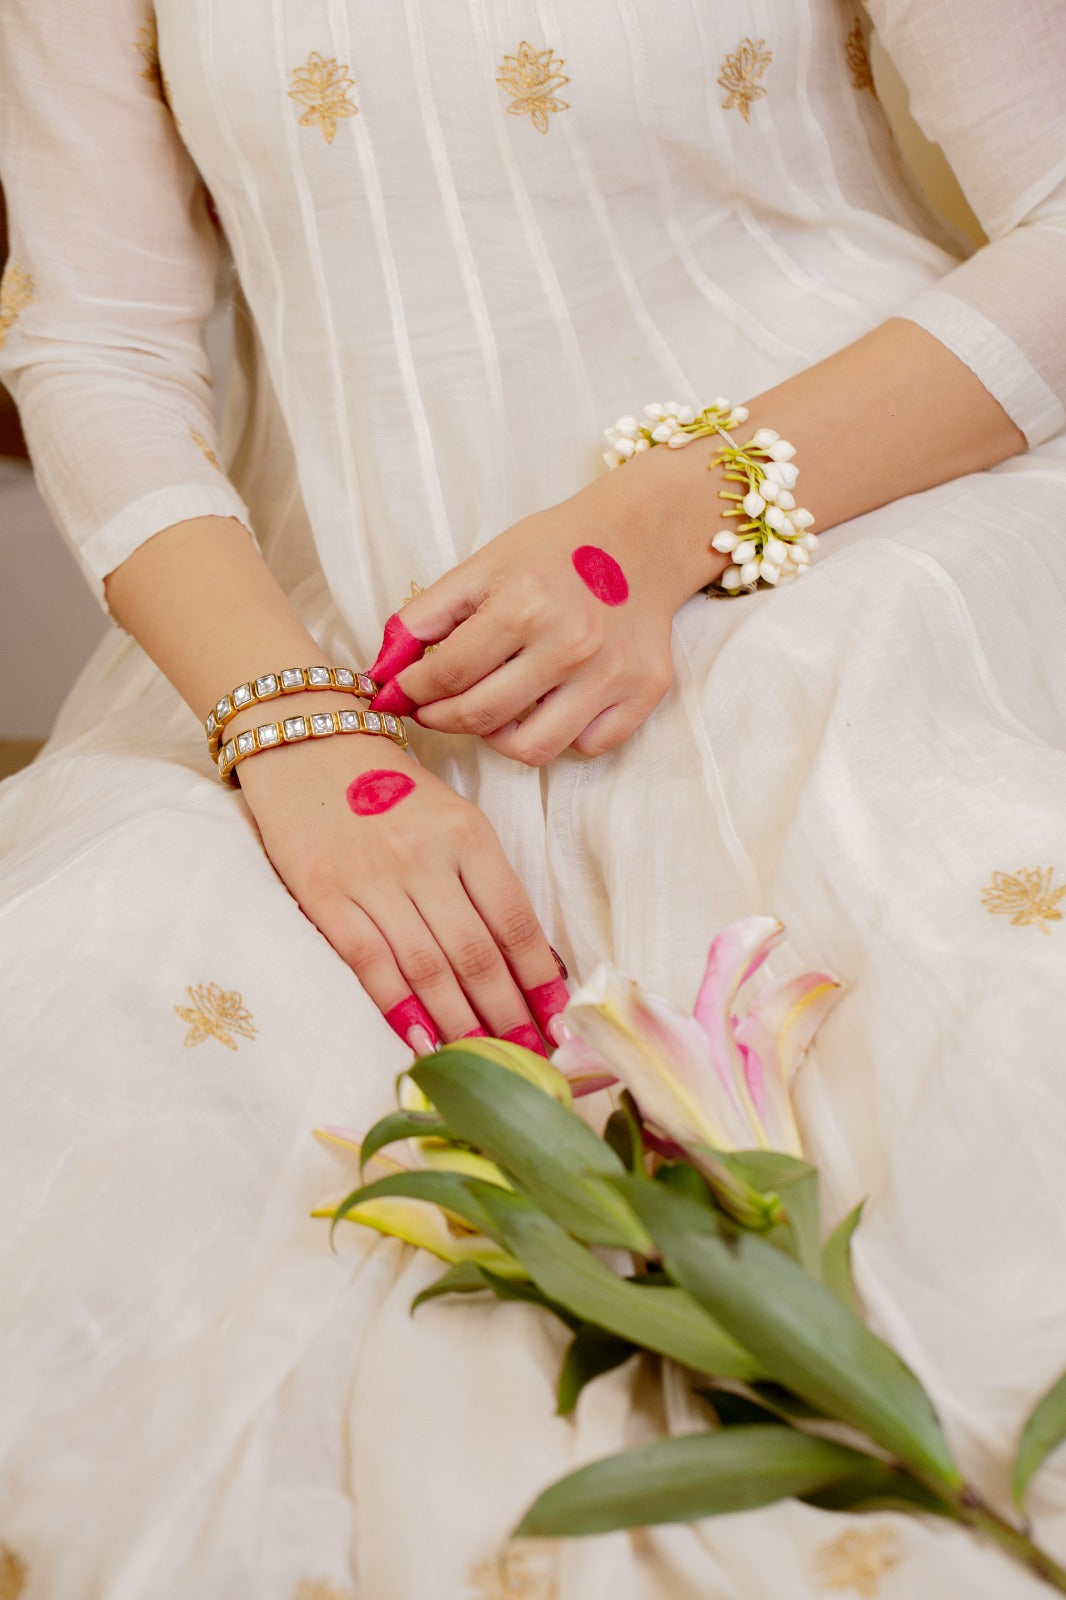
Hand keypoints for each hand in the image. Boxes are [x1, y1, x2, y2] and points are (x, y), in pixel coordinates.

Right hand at [235, 706, 568, 1053]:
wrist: (308, 745)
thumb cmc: (392, 789)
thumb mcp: (455, 818)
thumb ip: (487, 881)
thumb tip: (529, 961)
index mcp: (468, 835)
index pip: (515, 921)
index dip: (540, 980)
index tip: (560, 1020)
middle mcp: (425, 857)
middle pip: (476, 955)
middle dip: (507, 1014)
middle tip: (528, 1058)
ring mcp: (373, 879)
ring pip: (428, 969)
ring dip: (460, 1023)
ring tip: (482, 1060)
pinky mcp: (326, 896)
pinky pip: (370, 964)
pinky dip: (399, 1008)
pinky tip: (422, 1041)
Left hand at [369, 444, 726, 765]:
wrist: (638, 539)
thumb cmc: (552, 551)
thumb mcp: (483, 565)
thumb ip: (427, 614)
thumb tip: (384, 669)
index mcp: (524, 605)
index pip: (447, 674)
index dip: (412, 691)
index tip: (400, 693)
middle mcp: (572, 643)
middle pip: (482, 717)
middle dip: (441, 719)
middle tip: (431, 710)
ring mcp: (612, 673)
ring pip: (532, 748)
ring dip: (497, 738)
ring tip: (490, 710)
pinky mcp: (644, 691)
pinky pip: (586, 745)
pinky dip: (561, 735)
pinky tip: (549, 704)